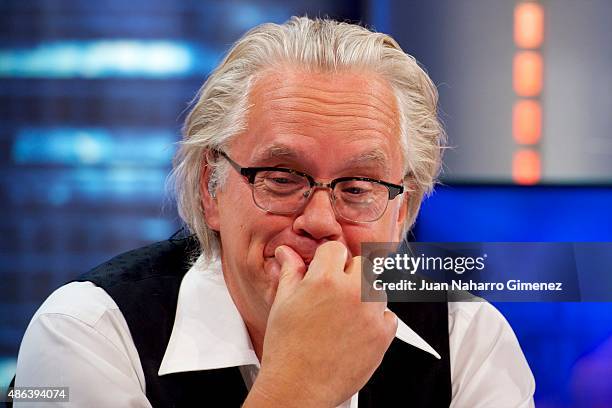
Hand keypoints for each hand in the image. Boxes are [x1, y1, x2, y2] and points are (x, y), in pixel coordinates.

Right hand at [245, 241, 396, 406]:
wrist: (298, 388)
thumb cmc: (286, 348)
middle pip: (361, 264)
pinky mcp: (383, 336)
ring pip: (377, 287)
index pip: (336, 249)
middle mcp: (353, 292)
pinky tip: (355, 330)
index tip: (324, 271)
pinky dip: (376, 320)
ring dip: (364, 295)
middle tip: (333, 294)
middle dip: (348, 274)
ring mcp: (371, 314)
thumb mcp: (283, 303)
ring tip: (343, 314)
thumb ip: (291, 272)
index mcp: (326, 279)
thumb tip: (287, 252)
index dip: (327, 260)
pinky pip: (388, 315)